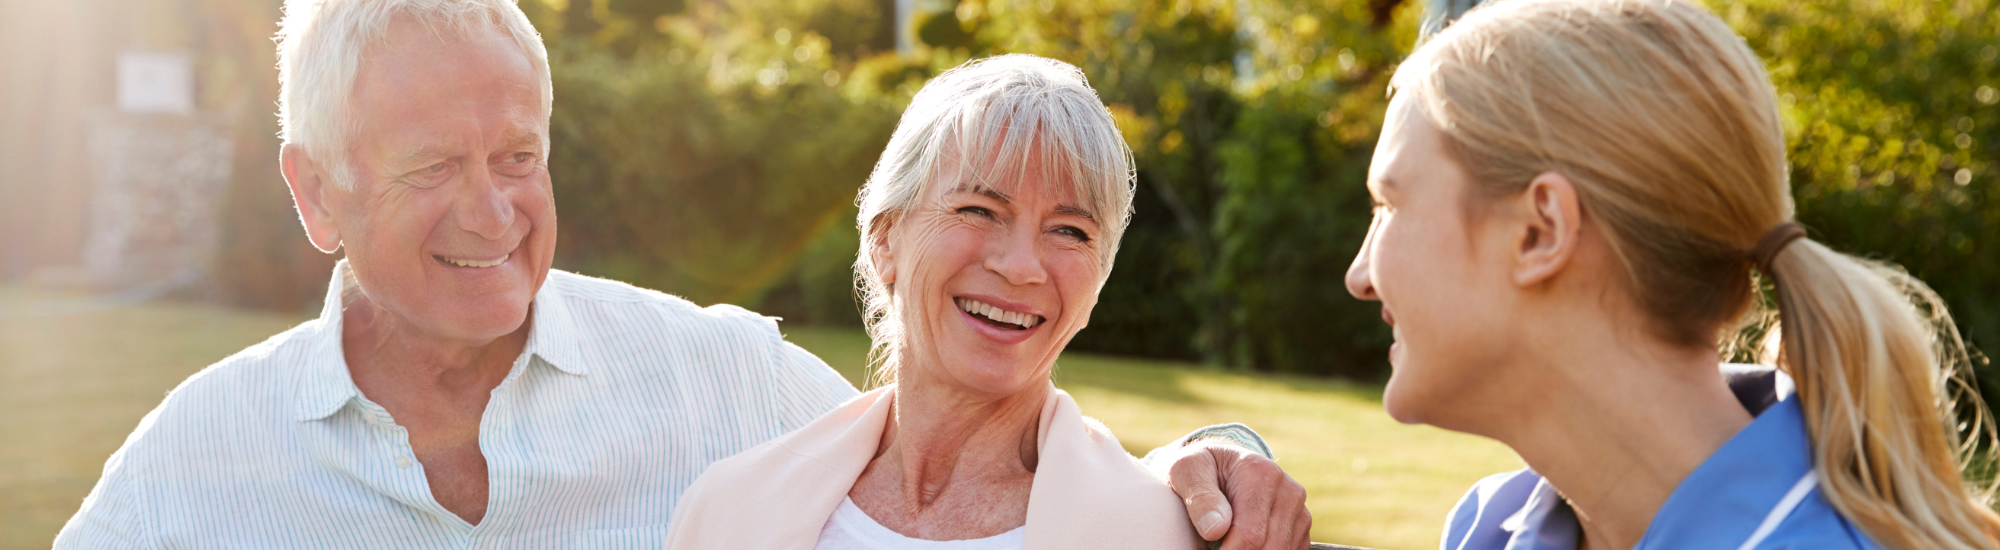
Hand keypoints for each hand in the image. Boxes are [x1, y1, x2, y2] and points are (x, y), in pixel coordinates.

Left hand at [1166, 440, 1311, 549]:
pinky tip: (1242, 543)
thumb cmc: (1201, 468)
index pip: (1250, 535)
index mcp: (1262, 474)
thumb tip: (1216, 529)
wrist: (1222, 464)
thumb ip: (1199, 497)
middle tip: (1214, 547)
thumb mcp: (1187, 470)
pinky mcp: (1301, 527)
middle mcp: (1288, 491)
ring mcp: (1299, 510)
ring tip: (1224, 542)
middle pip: (1267, 548)